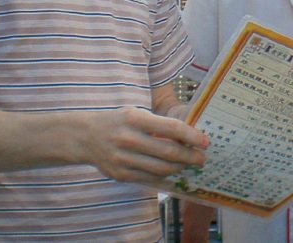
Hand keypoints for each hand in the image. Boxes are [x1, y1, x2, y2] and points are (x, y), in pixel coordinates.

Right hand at [80, 107, 207, 185]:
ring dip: (179, 167)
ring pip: (161, 168)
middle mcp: (128, 139)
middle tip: (202, 158)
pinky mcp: (120, 174)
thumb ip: (160, 124)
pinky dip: (165, 175)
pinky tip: (172, 171)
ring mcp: (123, 159)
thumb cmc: (119, 122)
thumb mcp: (137, 113)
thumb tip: (189, 136)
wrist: (86, 137)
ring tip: (188, 163)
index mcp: (135, 119)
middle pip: (168, 152)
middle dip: (190, 156)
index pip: (171, 128)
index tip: (205, 141)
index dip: (192, 136)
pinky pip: (150, 178)